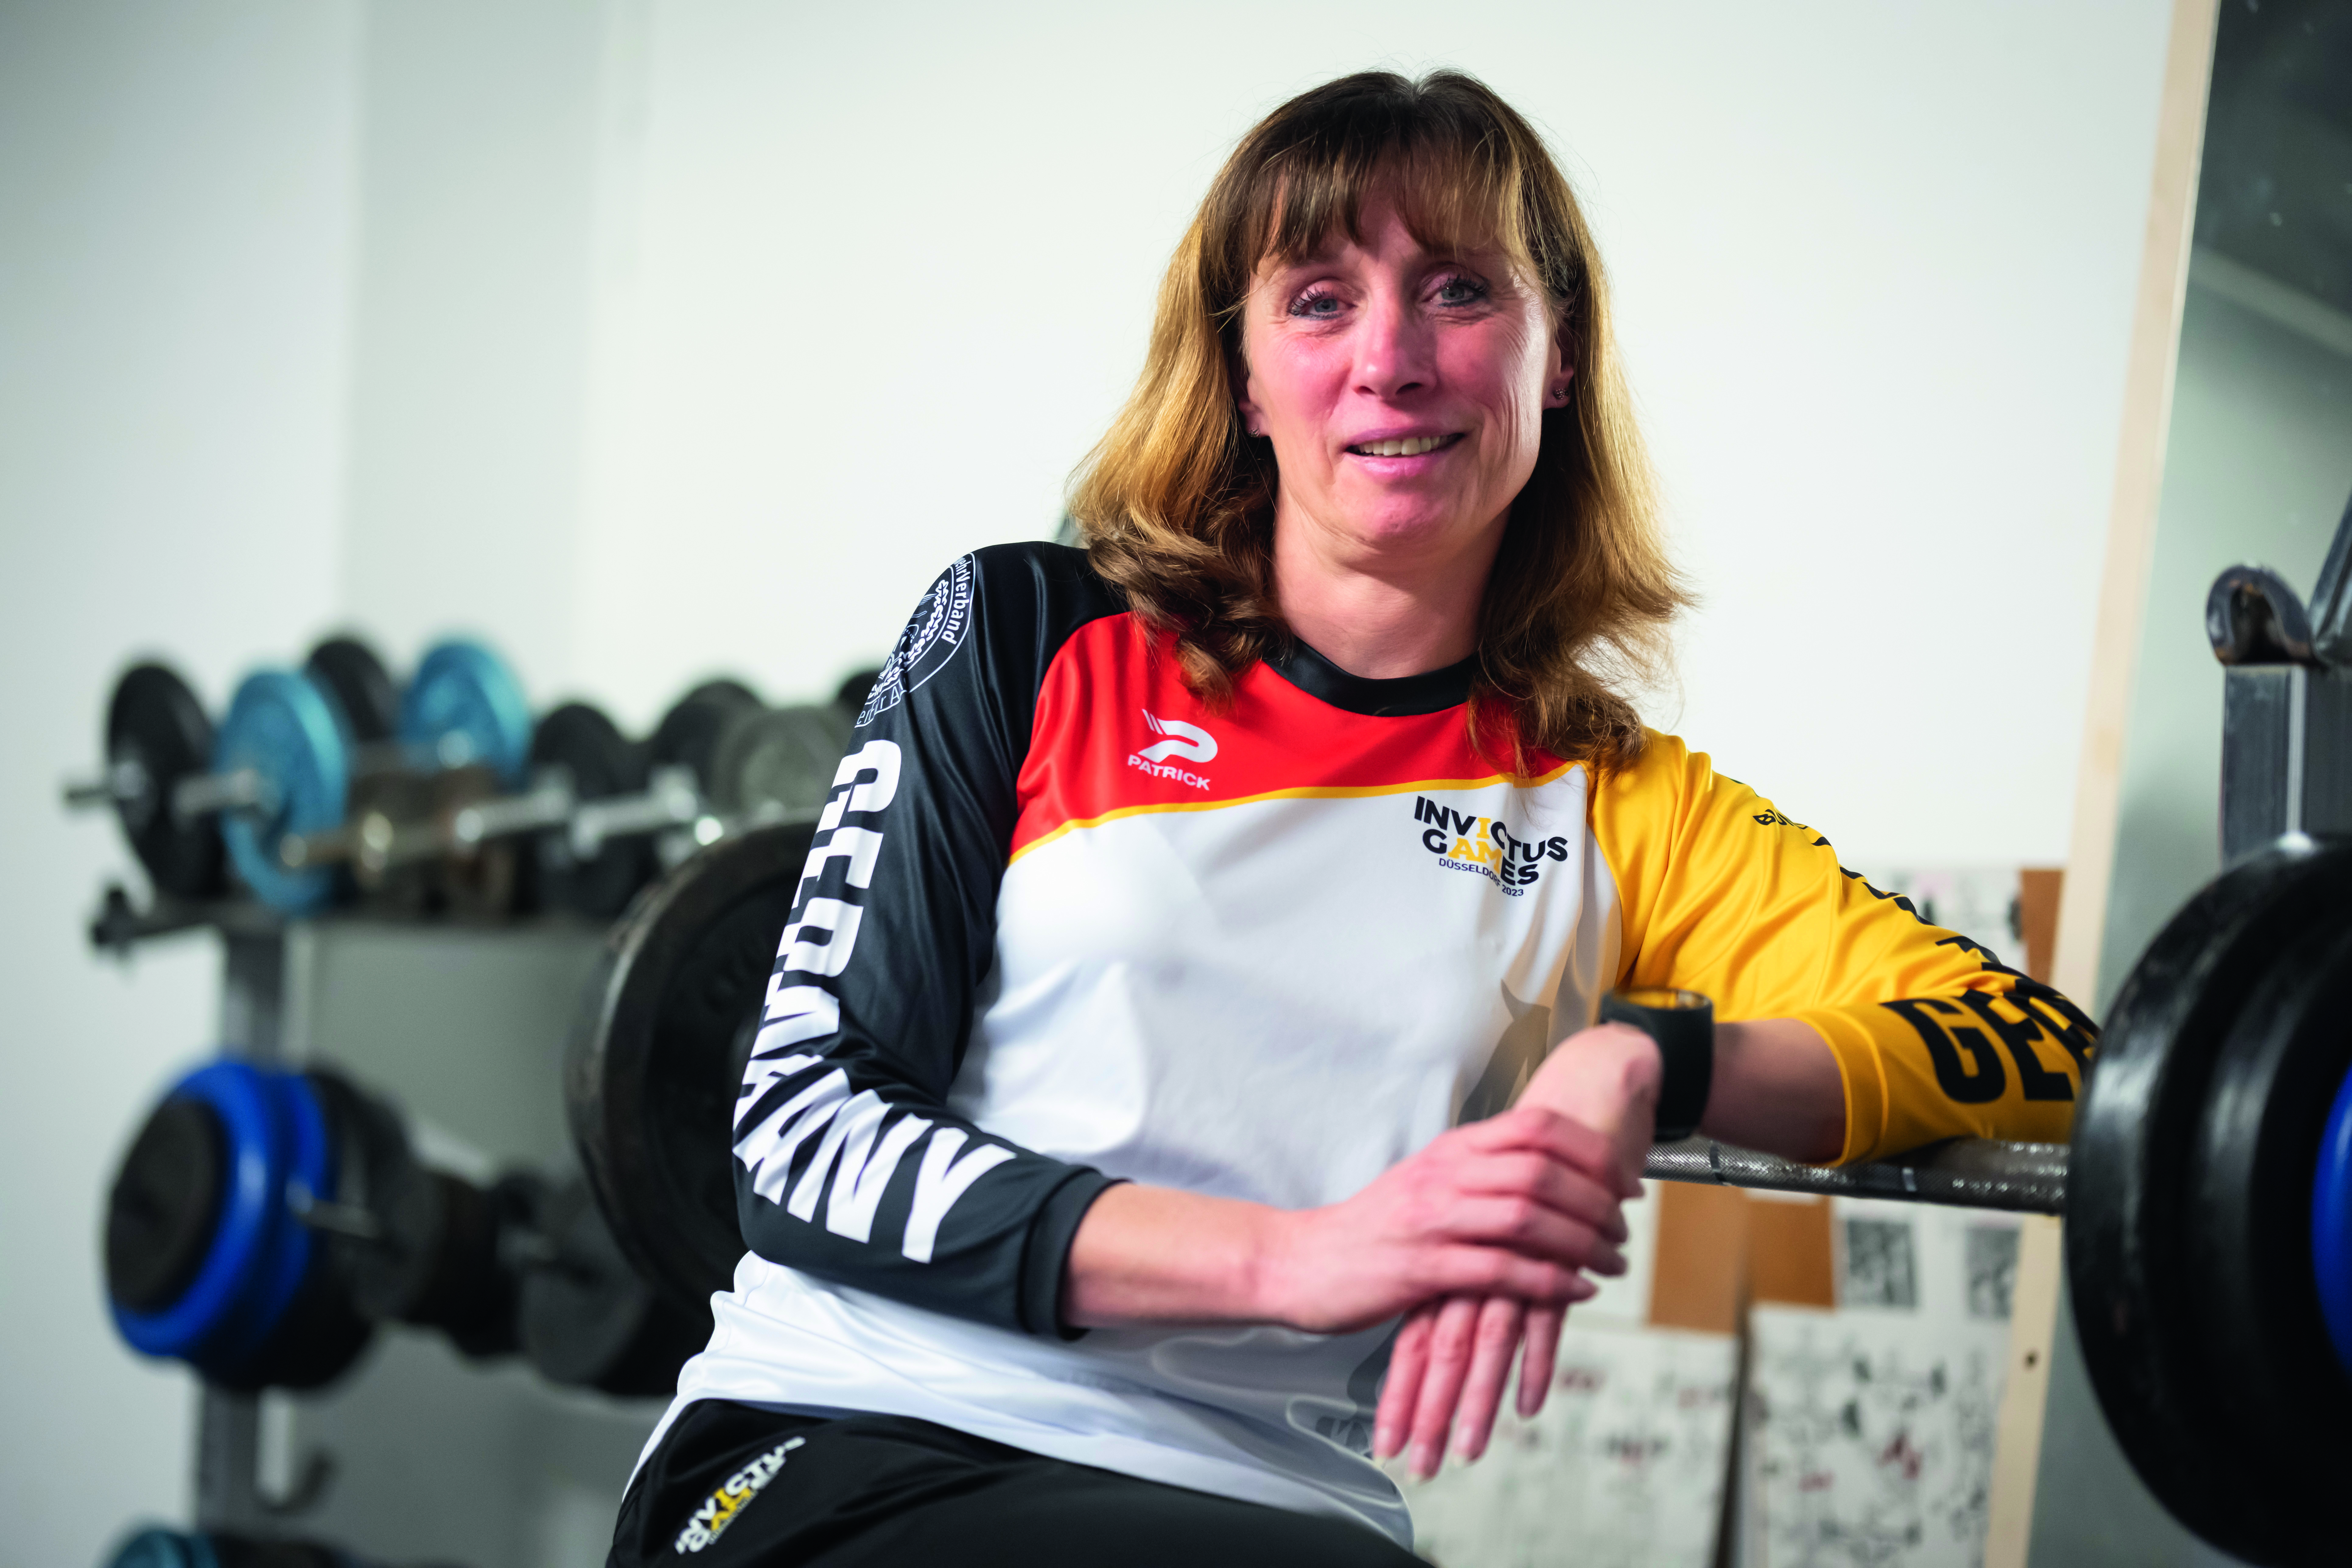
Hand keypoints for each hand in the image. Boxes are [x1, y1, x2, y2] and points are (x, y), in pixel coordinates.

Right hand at [1374, 1022, 1661, 1475]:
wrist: (1301, 1261)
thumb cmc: (1373, 1226)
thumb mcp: (1427, 1180)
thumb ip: (1479, 1171)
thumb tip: (1543, 1170)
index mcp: (1451, 1148)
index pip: (1536, 1127)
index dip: (1591, 1149)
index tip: (1624, 1178)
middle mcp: (1445, 1176)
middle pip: (1544, 1171)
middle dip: (1599, 1200)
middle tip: (1626, 1227)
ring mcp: (1433, 1221)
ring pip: (1530, 1218)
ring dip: (1584, 1242)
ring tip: (1613, 1261)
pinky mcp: (1424, 1269)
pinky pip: (1503, 1271)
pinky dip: (1549, 1281)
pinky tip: (1576, 1289)